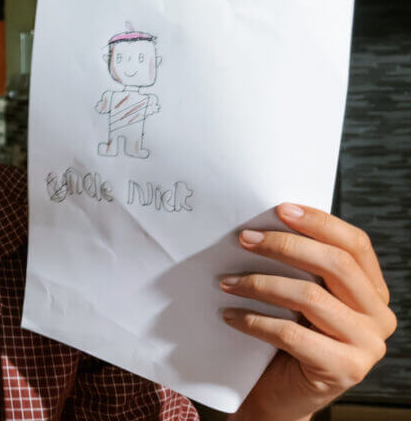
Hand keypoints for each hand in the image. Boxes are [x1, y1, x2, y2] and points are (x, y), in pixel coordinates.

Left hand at [220, 203, 395, 420]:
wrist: (280, 395)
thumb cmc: (287, 341)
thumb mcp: (298, 298)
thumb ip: (299, 268)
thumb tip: (263, 224)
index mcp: (372, 290)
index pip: (355, 244)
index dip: (319, 222)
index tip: (280, 209)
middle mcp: (378, 316)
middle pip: (335, 265)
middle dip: (285, 245)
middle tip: (244, 239)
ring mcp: (367, 346)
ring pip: (311, 297)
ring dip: (260, 283)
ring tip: (226, 281)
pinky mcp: (344, 370)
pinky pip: (292, 335)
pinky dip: (254, 321)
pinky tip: (230, 315)